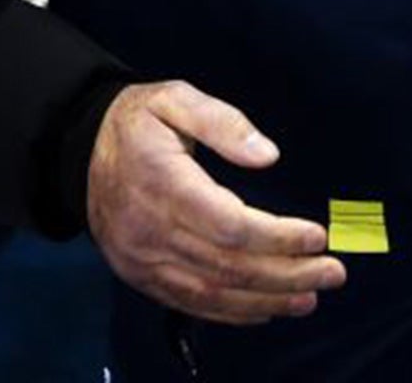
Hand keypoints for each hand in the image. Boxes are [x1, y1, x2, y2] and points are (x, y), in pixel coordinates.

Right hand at [88, 82, 345, 326]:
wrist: (78, 151)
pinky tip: (266, 309)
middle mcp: (150, 229)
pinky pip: (191, 304)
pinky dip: (234, 312)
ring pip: (213, 293)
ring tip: (310, 297)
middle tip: (334, 272)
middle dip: (288, 274)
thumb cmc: (136, 122)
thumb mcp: (175, 99)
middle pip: (229, 266)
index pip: (230, 225)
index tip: (318, 235)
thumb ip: (223, 122)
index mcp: (162, 182)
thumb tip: (269, 155)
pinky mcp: (140, 275)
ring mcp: (142, 259)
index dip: (279, 237)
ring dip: (267, 300)